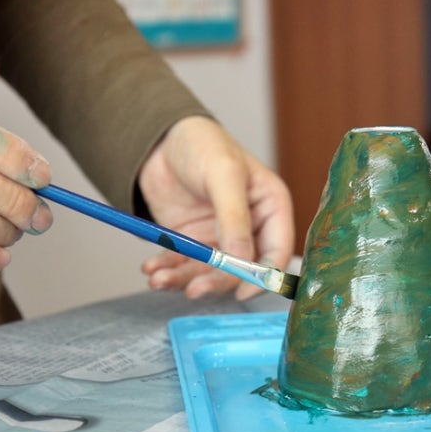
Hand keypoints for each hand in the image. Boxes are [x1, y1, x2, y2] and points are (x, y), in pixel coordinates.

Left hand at [138, 116, 293, 299]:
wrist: (160, 140)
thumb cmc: (201, 144)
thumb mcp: (223, 174)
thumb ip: (234, 217)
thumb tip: (242, 259)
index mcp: (271, 207)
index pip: (277, 251)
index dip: (264, 276)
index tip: (243, 291)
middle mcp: (250, 227)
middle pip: (241, 269)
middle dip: (216, 281)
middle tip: (194, 289)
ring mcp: (221, 237)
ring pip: (210, 272)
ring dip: (185, 279)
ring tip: (161, 279)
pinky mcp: (194, 242)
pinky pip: (184, 265)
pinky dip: (169, 271)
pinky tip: (153, 269)